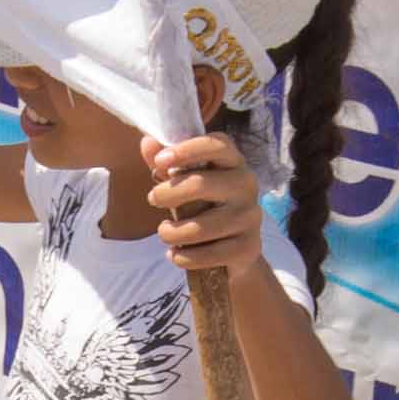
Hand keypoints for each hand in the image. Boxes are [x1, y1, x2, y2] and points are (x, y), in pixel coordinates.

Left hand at [139, 128, 262, 281]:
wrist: (235, 251)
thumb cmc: (205, 208)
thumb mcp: (185, 184)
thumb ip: (167, 165)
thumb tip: (147, 142)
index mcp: (233, 162)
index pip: (216, 145)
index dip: (187, 149)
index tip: (159, 161)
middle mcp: (247, 185)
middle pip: (202, 184)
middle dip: (169, 193)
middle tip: (152, 199)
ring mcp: (251, 216)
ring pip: (202, 226)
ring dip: (173, 232)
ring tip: (164, 233)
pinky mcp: (249, 247)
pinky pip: (210, 254)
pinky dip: (185, 257)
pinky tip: (175, 255)